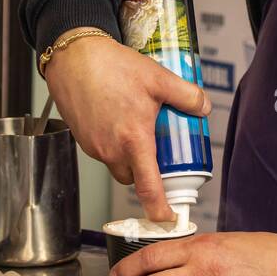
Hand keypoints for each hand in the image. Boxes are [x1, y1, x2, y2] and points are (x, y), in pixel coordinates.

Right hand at [44, 26, 209, 221]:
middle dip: (147, 170)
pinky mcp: (82, 139)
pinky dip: (113, 142)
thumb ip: (186, 95)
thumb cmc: (111, 66)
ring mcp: (94, 147)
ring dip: (129, 153)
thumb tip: (203, 108)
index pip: (149, 189)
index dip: (159, 209)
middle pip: (134, 177)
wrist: (73, 57)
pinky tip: (118, 117)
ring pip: (117, 163)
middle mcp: (111, 150)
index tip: (167, 218)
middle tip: (158, 148)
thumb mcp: (158, 78)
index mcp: (133, 141)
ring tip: (137, 124)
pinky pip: (103, 150)